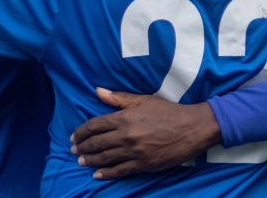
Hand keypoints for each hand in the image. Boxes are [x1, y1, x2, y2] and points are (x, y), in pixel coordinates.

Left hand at [71, 88, 221, 178]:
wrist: (192, 128)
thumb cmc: (168, 111)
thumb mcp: (144, 100)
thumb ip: (119, 98)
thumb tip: (98, 91)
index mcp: (125, 117)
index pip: (96, 125)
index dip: (82, 131)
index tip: (75, 136)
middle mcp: (126, 135)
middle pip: (97, 143)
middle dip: (83, 147)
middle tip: (74, 150)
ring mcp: (134, 152)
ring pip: (105, 158)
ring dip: (90, 160)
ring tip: (81, 161)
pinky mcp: (143, 165)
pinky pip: (120, 170)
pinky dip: (106, 173)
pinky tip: (97, 174)